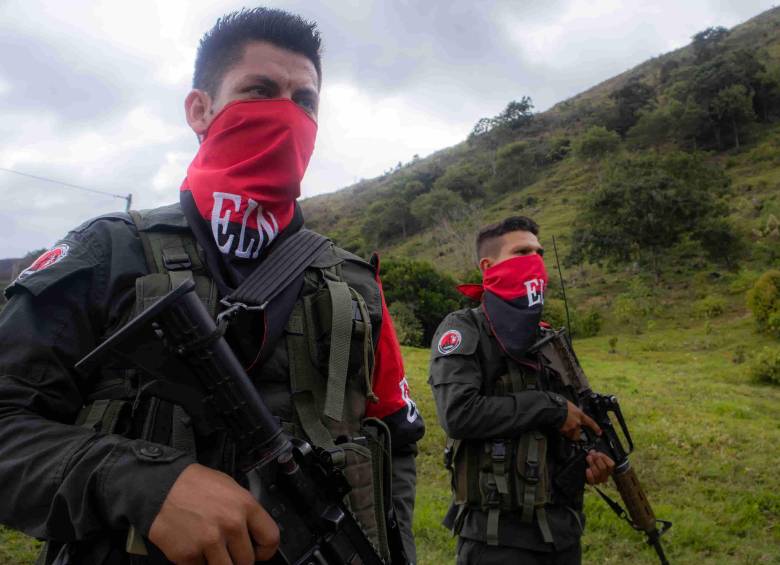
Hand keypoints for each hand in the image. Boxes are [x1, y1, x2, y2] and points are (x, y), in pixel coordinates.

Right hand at [148, 463, 279, 563]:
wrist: (159, 488)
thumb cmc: (193, 485)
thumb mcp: (229, 487)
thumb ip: (245, 511)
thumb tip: (255, 532)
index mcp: (245, 505)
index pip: (270, 539)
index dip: (265, 550)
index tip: (258, 552)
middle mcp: (231, 524)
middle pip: (247, 561)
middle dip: (238, 559)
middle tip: (228, 550)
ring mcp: (209, 541)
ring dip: (219, 563)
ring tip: (211, 550)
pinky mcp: (188, 555)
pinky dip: (198, 563)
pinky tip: (193, 546)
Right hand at [558, 400, 600, 440]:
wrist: (553, 408)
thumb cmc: (561, 405)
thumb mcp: (571, 405)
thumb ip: (574, 411)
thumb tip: (573, 411)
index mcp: (580, 415)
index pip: (591, 422)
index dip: (596, 428)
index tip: (599, 433)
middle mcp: (577, 423)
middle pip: (578, 434)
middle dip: (575, 435)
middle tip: (571, 432)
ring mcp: (570, 428)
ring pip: (570, 435)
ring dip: (568, 433)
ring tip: (562, 428)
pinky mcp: (564, 430)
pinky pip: (563, 433)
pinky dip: (561, 431)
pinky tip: (558, 426)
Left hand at [585, 450, 614, 484]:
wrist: (587, 470)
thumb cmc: (593, 462)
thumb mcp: (596, 456)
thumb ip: (596, 454)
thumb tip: (592, 452)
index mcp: (609, 469)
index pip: (611, 465)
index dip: (604, 458)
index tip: (598, 453)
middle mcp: (605, 475)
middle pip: (603, 468)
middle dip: (597, 460)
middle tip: (592, 455)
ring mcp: (599, 480)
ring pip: (597, 473)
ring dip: (592, 464)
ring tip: (588, 458)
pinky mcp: (592, 483)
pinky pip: (592, 481)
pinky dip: (590, 475)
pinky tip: (588, 470)